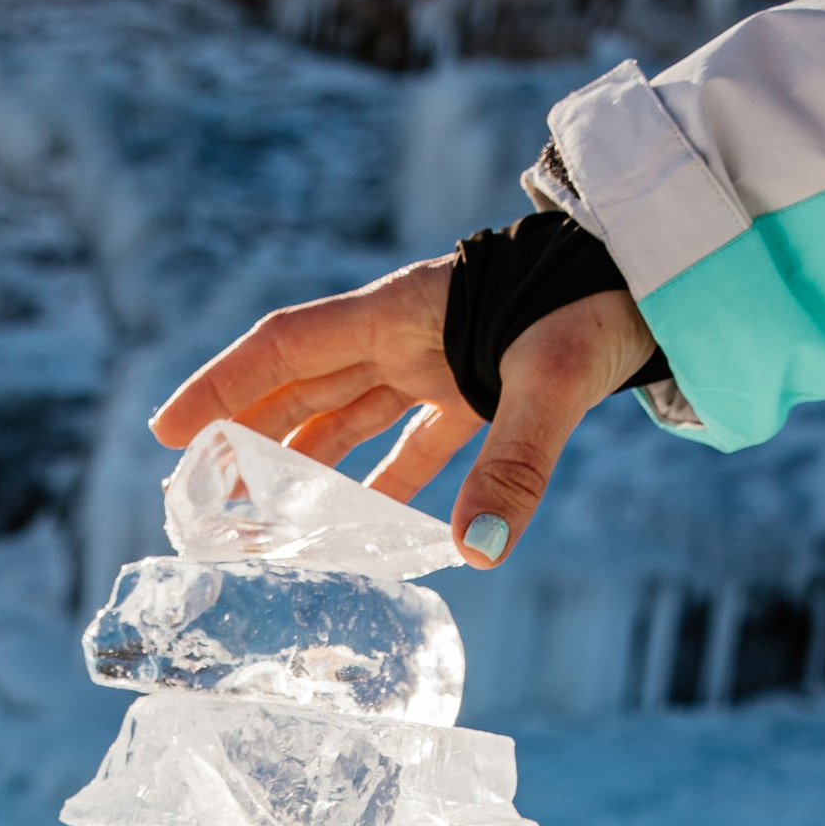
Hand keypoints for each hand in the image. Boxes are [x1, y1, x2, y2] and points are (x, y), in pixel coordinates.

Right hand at [150, 258, 656, 564]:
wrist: (655, 274)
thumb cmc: (596, 302)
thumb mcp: (555, 378)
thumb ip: (514, 463)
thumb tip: (476, 552)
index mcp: (398, 313)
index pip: (284, 349)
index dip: (222, 387)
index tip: (169, 431)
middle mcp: (404, 334)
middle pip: (300, 386)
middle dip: (244, 435)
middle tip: (195, 492)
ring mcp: (436, 359)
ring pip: (345, 414)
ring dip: (302, 463)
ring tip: (260, 520)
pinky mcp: (475, 387)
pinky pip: (408, 437)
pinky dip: (382, 480)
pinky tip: (364, 527)